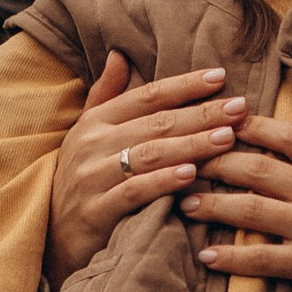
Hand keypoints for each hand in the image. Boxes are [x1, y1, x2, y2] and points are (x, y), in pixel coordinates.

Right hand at [46, 50, 249, 285]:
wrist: (51, 236)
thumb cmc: (81, 180)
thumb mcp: (87, 134)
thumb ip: (106, 95)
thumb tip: (119, 54)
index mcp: (95, 121)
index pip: (146, 96)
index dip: (184, 85)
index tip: (221, 76)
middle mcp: (92, 144)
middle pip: (155, 123)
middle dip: (201, 114)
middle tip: (239, 108)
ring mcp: (92, 177)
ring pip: (149, 154)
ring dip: (191, 144)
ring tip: (226, 137)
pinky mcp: (96, 211)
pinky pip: (134, 192)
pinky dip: (163, 182)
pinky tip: (191, 175)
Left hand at [180, 116, 291, 291]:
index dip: (254, 124)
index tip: (225, 118)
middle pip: (259, 167)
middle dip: (217, 159)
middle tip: (187, 157)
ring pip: (252, 209)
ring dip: (213, 204)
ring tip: (183, 202)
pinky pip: (263, 260)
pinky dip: (232, 259)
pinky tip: (206, 257)